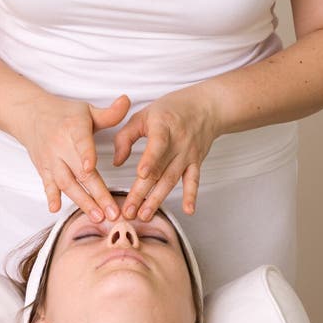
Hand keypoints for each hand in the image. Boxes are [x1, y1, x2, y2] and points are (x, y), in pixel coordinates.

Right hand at [20, 92, 130, 220]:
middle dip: (96, 193)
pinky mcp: (42, 168)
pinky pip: (47, 184)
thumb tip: (127, 101)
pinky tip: (56, 209)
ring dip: (81, 201)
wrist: (31, 114)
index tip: (90, 167)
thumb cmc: (65, 114)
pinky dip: (51, 196)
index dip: (85, 154)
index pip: (80, 142)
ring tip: (98, 217)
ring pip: (66, 183)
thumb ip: (109, 112)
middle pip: (79, 172)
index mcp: (74, 127)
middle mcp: (60, 145)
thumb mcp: (87, 110)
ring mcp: (50, 159)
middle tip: (112, 212)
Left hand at [112, 87, 217, 220]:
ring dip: (158, 199)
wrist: (206, 106)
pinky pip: (193, 180)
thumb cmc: (171, 109)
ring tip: (144, 215)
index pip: (158, 143)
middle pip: (159, 169)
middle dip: (143, 192)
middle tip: (129, 211)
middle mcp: (178, 141)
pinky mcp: (196, 162)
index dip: (150, 159)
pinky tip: (188, 210)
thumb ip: (126, 136)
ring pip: (172, 179)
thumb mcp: (144, 114)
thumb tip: (117, 162)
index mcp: (163, 125)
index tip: (141, 173)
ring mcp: (188, 153)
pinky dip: (191, 195)